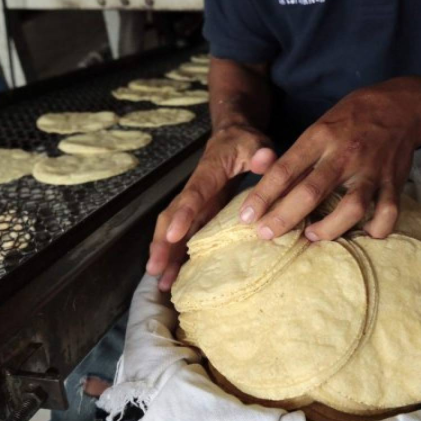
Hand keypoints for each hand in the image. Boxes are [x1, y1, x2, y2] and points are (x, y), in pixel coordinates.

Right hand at [146, 124, 275, 290]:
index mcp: (208, 173)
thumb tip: (265, 159)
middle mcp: (195, 191)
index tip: (173, 235)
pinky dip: (177, 255)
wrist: (233, 137)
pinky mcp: (200, 214)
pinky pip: (185, 236)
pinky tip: (174, 276)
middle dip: (162, 243)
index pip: (193, 195)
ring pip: (174, 230)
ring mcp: (196, 205)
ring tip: (162, 283)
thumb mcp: (255, 142)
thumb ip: (260, 152)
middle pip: (172, 217)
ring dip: (166, 255)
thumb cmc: (244, 143)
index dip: (183, 214)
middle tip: (155, 268)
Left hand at [239, 79, 420, 240]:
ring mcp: (371, 170)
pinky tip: (363, 234)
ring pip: (351, 208)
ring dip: (328, 229)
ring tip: (312, 236)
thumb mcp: (319, 127)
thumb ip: (299, 158)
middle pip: (311, 192)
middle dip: (284, 217)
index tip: (246, 216)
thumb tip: (271, 192)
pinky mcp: (394, 182)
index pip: (285, 170)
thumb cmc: (351, 120)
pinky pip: (388, 213)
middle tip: (266, 234)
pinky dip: (376, 229)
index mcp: (320, 138)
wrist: (402, 105)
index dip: (263, 195)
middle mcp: (344, 155)